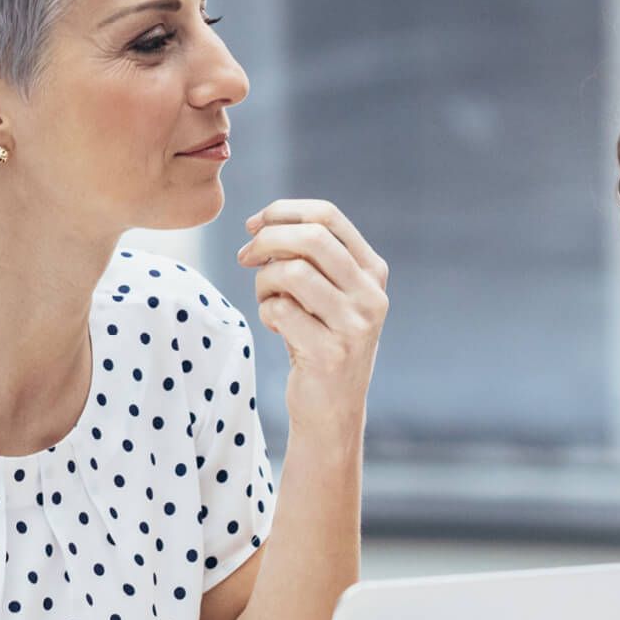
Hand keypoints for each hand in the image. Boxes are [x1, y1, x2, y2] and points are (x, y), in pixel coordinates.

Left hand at [236, 199, 389, 432]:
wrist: (333, 407)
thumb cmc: (320, 340)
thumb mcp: (329, 293)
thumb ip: (310, 258)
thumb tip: (262, 224)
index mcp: (373, 271)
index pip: (328, 215)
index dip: (282, 211)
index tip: (254, 225)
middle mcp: (372, 295)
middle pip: (311, 237)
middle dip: (266, 239)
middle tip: (245, 256)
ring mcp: (355, 325)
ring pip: (292, 272)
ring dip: (264, 282)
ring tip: (267, 300)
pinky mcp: (330, 353)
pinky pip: (280, 310)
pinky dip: (266, 313)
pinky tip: (276, 327)